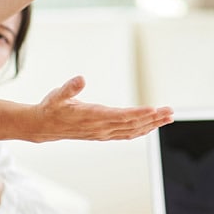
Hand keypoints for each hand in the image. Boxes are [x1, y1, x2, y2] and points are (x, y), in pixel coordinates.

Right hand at [27, 75, 173, 142]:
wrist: (43, 126)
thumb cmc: (51, 107)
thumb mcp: (57, 94)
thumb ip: (70, 88)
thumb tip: (81, 79)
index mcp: (92, 116)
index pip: (120, 117)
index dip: (138, 114)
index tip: (154, 109)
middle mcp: (100, 127)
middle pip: (132, 125)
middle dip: (153, 118)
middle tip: (170, 112)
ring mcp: (103, 133)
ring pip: (132, 131)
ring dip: (151, 125)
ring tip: (167, 118)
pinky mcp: (103, 134)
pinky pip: (126, 134)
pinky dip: (141, 130)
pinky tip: (151, 125)